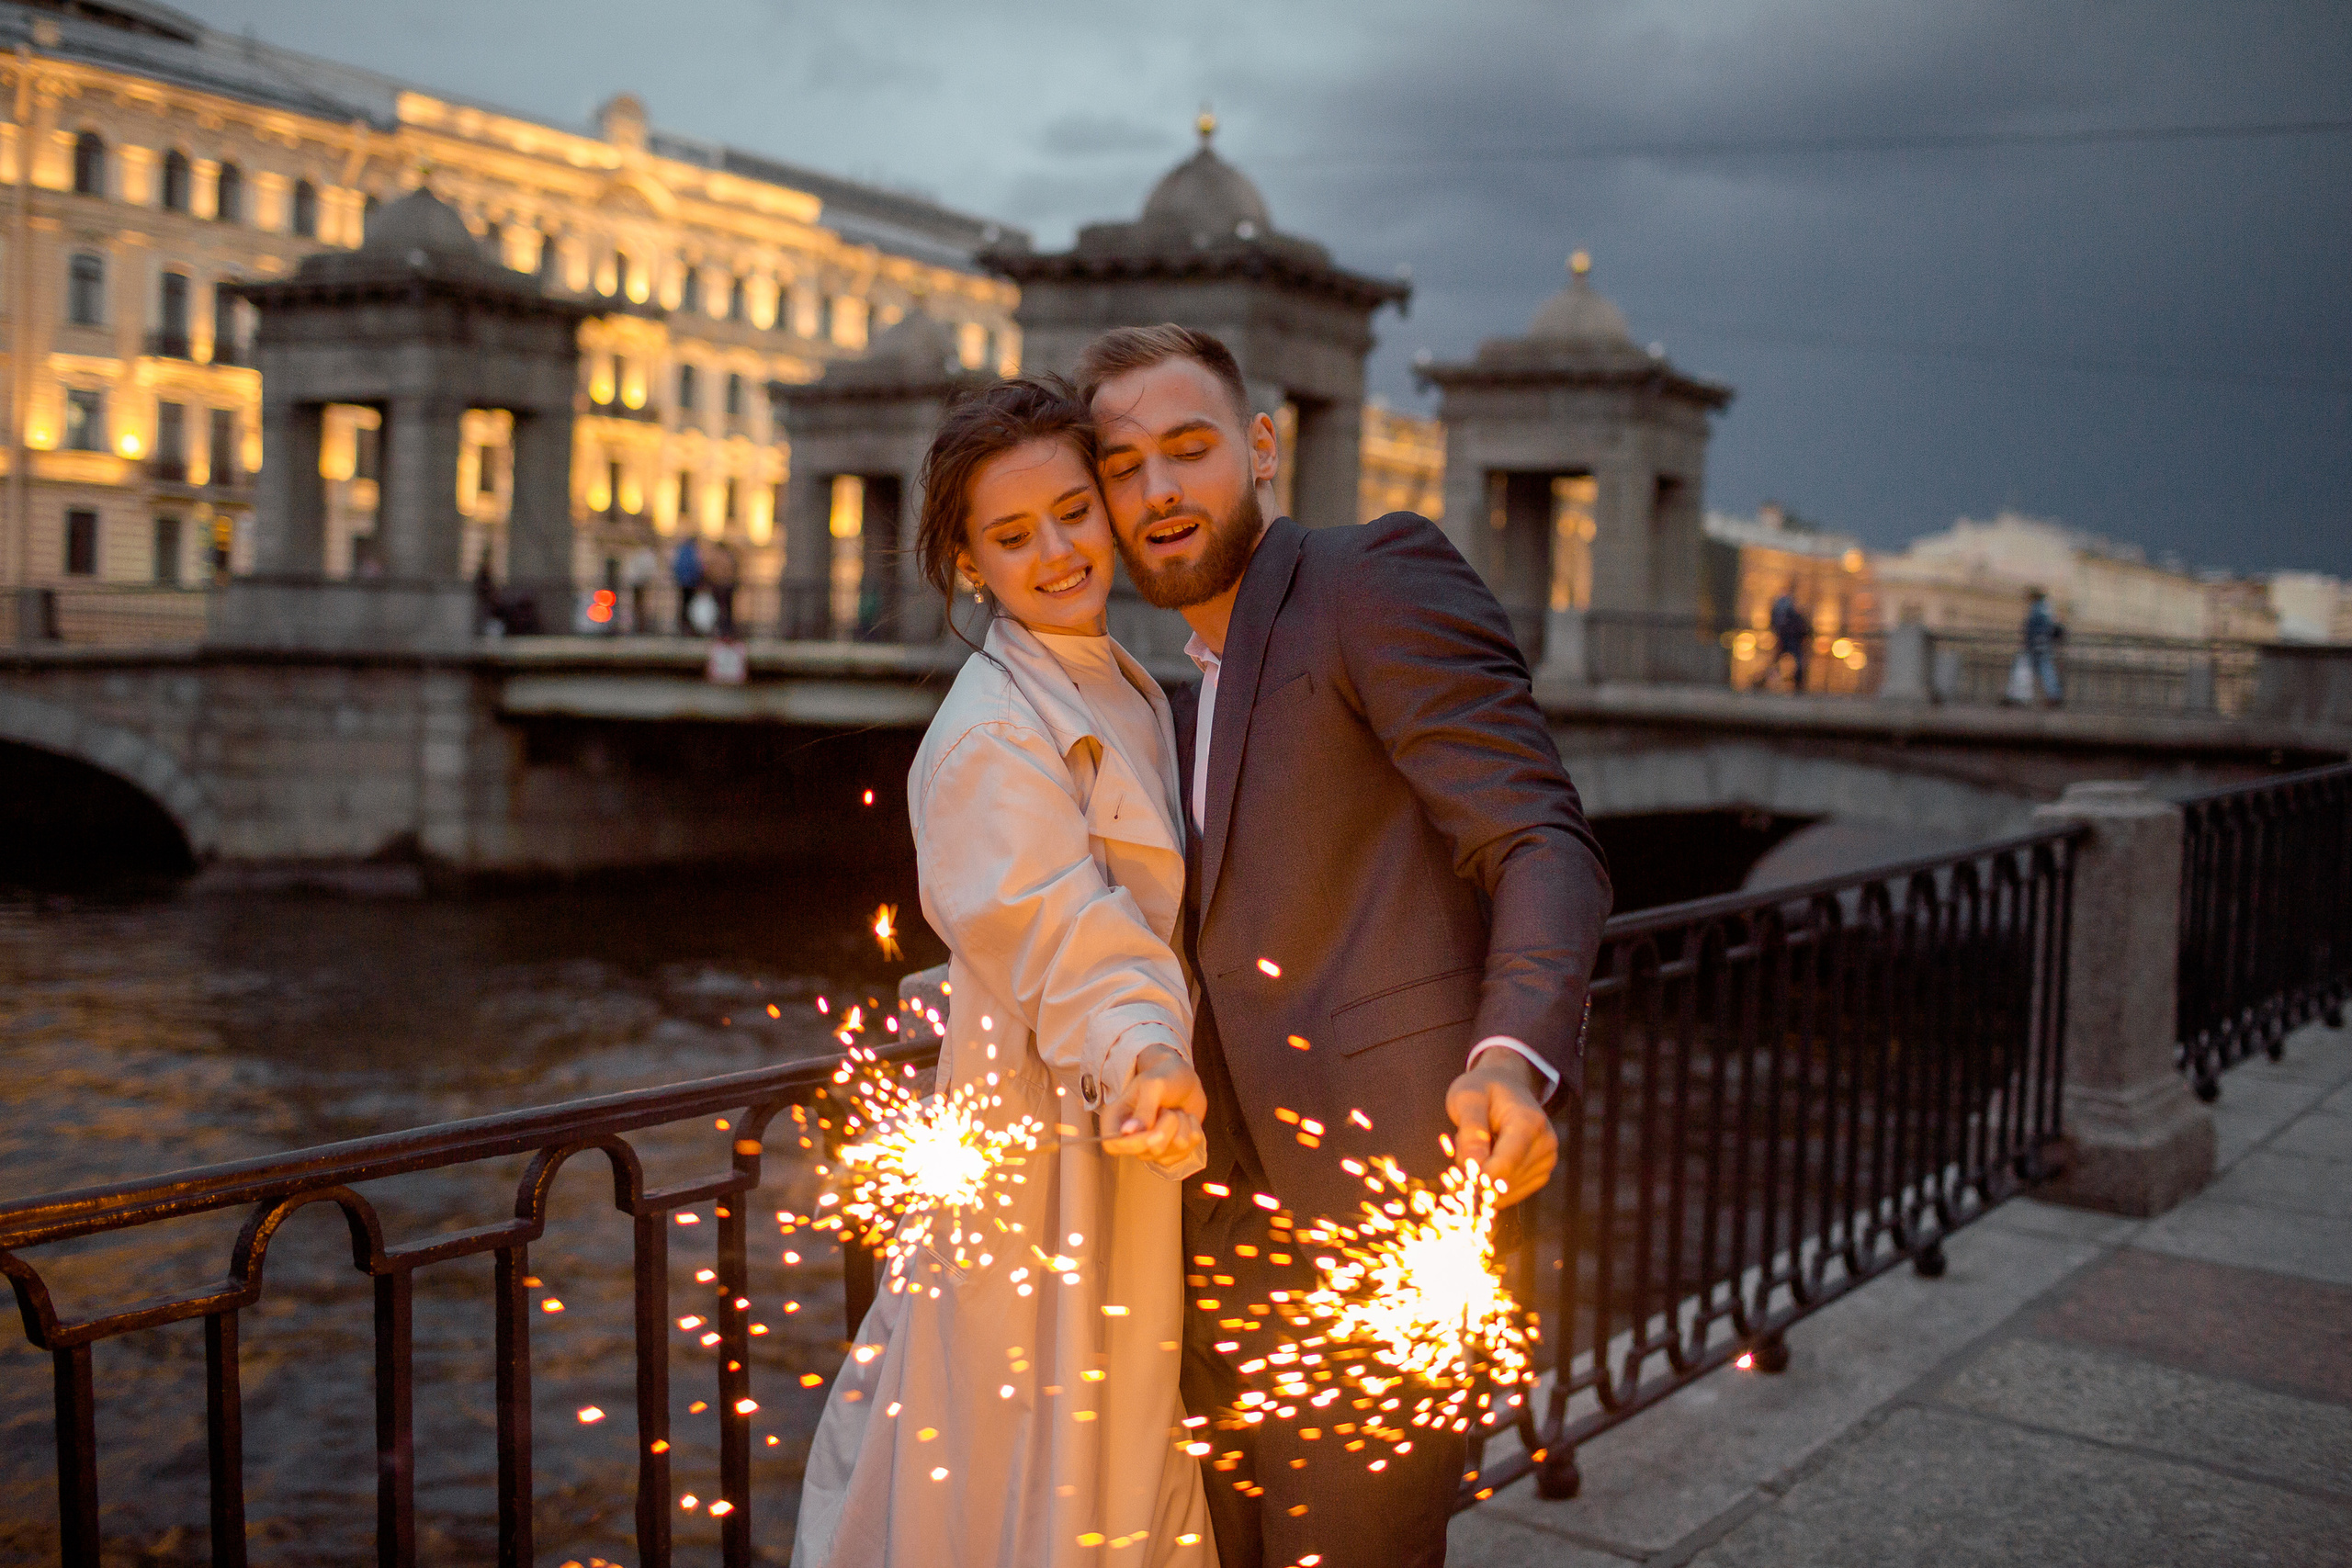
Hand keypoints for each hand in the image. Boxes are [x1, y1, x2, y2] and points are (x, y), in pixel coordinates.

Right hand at [1100, 1044, 1207, 1172]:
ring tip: (1174, 1111)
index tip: (1152, 1131)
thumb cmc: (1164, 1078)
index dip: (1133, 1144)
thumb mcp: (1152, 1086)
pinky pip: (1187, 1151)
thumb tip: (1127, 1132)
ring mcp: (1151, 1148)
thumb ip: (1143, 1110)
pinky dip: (1192, 1130)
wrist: (1186, 1080)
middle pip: (1145, 1151)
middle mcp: (1131, 1139)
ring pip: (1169, 1152)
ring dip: (1180, 1126)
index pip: (1113, 1145)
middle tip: (1166, 1109)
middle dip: (1165, 1128)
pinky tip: (1185, 1119)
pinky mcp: (1172, 1152)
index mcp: (1115, 1120)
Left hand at [1445, 1049, 1555, 1207]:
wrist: (1506, 1084)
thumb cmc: (1482, 1089)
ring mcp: (1546, 1161)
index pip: (1505, 1163)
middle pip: (1503, 1179)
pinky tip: (1486, 1160)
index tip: (1454, 1185)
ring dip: (1482, 1179)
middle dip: (1475, 1174)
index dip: (1478, 1179)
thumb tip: (1474, 1169)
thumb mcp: (1466, 1100)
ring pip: (1505, 1190)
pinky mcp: (1541, 1174)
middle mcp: (1545, 1143)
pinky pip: (1510, 1194)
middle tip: (1461, 1148)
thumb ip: (1471, 1133)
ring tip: (1477, 1148)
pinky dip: (1492, 1185)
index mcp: (1529, 1122)